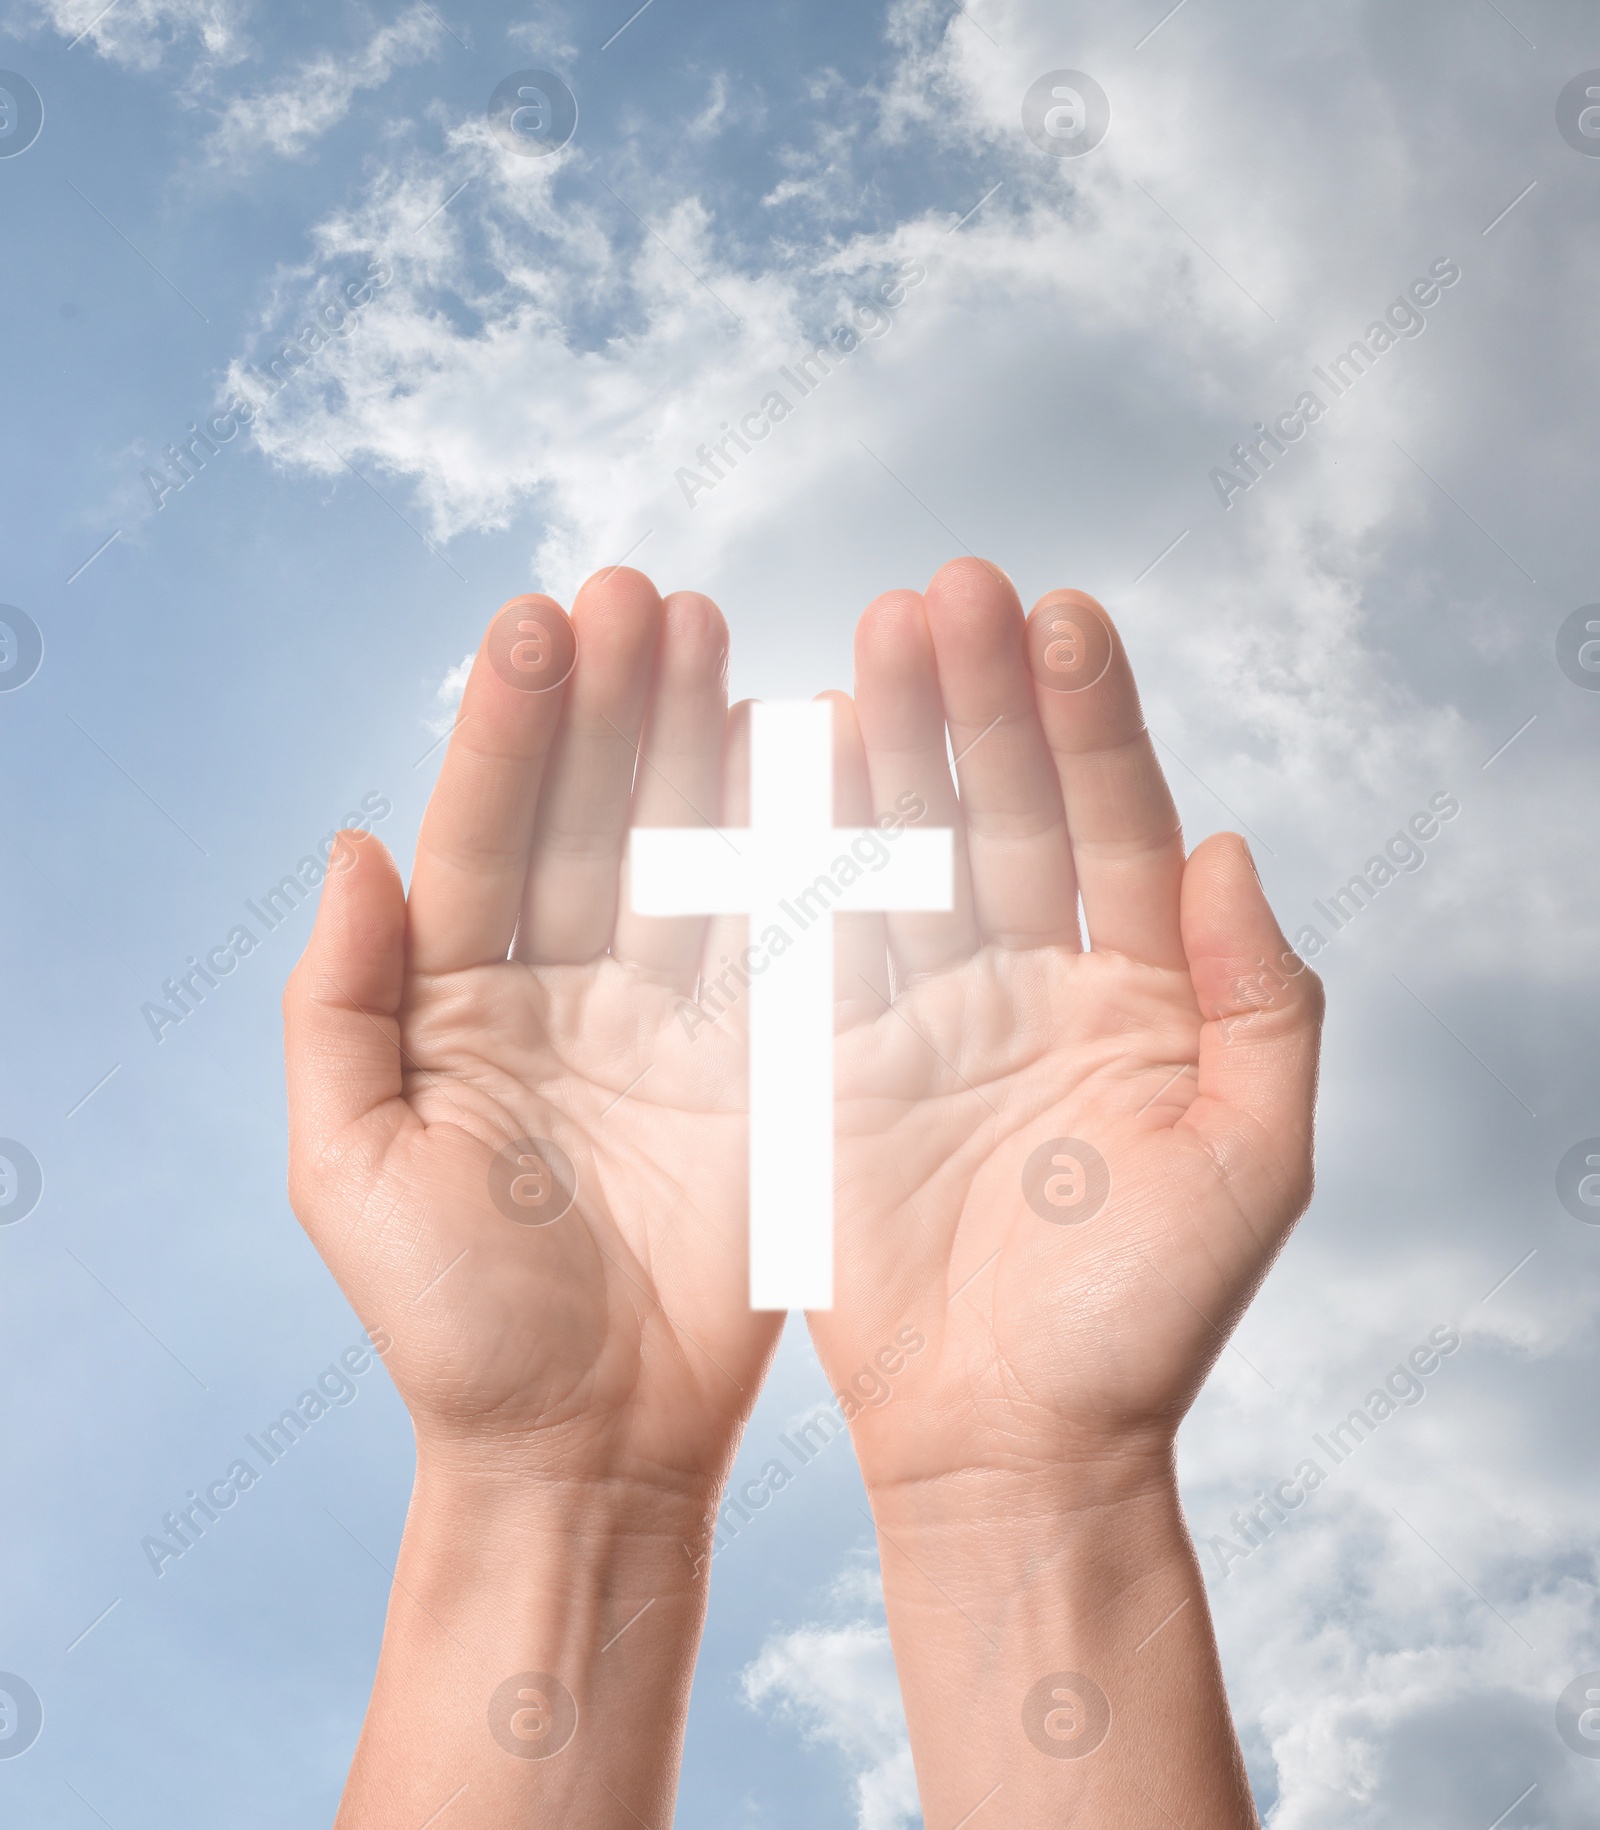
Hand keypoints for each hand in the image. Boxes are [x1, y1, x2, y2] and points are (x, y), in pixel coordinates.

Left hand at [283, 568, 776, 1825]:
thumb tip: (353, 846)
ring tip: (714, 640)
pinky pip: (777, 941)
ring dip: (701, 749)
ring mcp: (673, 1019)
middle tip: (644, 598)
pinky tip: (802, 755)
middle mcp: (566, 990)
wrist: (589, 1448)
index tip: (541, 623)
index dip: (509, 731)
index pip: (483, 838)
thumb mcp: (350, 1172)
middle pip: (590, 820)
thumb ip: (337, 1009)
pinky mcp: (764, 1063)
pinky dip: (792, 851)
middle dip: (612, 708)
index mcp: (458, 1004)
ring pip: (687, 857)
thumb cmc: (454, 1329)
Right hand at [809, 558, 1321, 1825]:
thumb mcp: (1247, 1166)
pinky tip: (785, 753)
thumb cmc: (1141, 1322)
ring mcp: (928, 1009)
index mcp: (1141, 991)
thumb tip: (1228, 846)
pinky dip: (800, 849)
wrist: (1003, 1440)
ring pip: (908, 850)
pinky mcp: (836, 1055)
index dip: (1093, 720)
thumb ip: (1261, 1007)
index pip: (1120, 824)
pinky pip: (818, 933)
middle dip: (982, 700)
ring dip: (890, 746)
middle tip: (947, 591)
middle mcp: (1034, 979)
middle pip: (1008, 810)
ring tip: (869, 640)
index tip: (1062, 613)